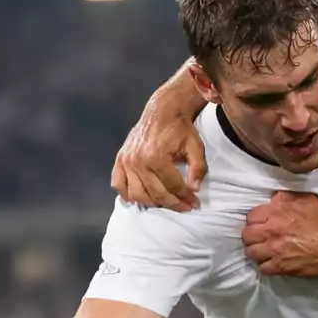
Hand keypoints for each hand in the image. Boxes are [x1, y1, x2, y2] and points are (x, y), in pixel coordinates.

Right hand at [111, 92, 207, 210]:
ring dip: (153, 203)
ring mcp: (126, 160)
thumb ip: (198, 169)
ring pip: (137, 194)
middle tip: (185, 206)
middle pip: (156, 193)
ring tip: (167, 202)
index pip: (173, 186)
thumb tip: (194, 189)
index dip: (186, 198)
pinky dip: (127, 194)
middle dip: (173, 203)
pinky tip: (141, 197)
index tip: (195, 204)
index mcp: (156, 156)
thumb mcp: (196, 147)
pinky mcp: (120, 159)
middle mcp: (138, 160)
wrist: (162, 111)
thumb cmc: (180, 129)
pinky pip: (118, 184)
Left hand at [241, 192, 317, 276]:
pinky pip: (263, 268)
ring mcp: (274, 250)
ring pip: (251, 252)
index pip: (251, 216)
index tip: (261, 223)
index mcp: (276, 212)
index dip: (256, 219)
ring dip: (256, 251)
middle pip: (247, 235)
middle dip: (252, 236)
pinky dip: (266, 266)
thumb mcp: (307, 200)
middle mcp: (271, 231)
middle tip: (260, 237)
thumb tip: (273, 199)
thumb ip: (286, 198)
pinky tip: (272, 262)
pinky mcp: (280, 267)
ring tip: (264, 251)